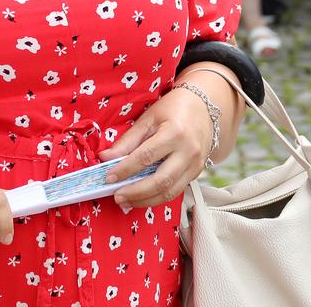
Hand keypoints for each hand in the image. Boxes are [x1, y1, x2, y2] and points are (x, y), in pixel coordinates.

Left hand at [100, 86, 216, 210]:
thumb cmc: (173, 109)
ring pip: (170, 192)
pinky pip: (176, 191)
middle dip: (136, 193)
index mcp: (175, 132)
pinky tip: (142, 198)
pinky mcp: (196, 173)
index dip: (125, 169)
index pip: (145, 157)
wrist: (205, 109)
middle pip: (161, 181)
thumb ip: (128, 140)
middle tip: (117, 196)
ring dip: (146, 200)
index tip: (108, 177)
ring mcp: (195, 165)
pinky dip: (157, 197)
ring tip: (126, 201)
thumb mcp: (148, 118)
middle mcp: (188, 152)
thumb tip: (106, 158)